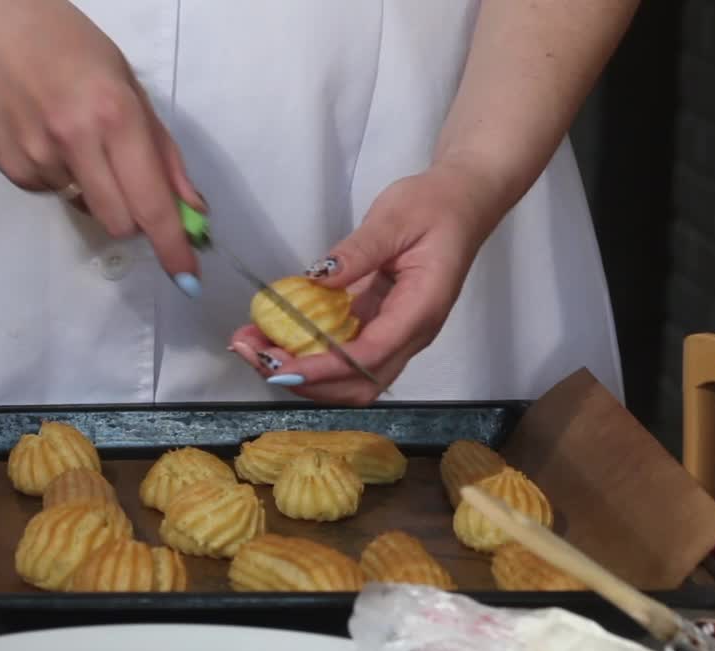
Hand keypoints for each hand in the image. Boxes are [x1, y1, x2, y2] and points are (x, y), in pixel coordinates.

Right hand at [0, 0, 204, 290]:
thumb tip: (190, 208)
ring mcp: (37, 159)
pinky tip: (49, 135)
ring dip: (97, 189)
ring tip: (78, 137)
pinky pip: (56, 193)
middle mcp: (75, 142)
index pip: (150, 202)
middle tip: (133, 182)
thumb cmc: (68, 44)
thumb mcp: (129, 85)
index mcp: (113, 115)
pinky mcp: (11, 169)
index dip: (172, 245)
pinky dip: (65, 177)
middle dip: (137, 217)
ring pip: (88, 208)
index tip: (188, 277)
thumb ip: (163, 152)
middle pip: (121, 222)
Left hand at [229, 162, 503, 404]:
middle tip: (255, 356)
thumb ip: (359, 251)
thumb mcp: (395, 218)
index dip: (323, 368)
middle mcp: (409, 333)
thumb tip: (319, 280)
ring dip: (299, 372)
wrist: (461, 203)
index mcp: (420, 310)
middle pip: (357, 384)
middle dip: (304, 381)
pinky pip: (342, 354)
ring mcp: (394, 333)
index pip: (369, 356)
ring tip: (253, 347)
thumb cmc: (435, 207)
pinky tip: (272, 337)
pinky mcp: (379, 326)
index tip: (280, 367)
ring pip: (346, 377)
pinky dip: (306, 353)